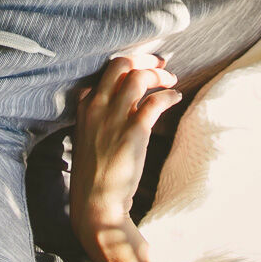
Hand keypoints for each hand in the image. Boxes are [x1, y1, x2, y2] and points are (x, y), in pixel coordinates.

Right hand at [71, 54, 181, 228]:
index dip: (126, 65)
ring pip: (138, 77)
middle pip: (120, 64)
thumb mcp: (88, 139)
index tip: (141, 67)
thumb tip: (126, 106)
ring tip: (171, 80)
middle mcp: (97, 106)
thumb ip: (99, 118)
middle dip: (143, 59)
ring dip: (159, 75)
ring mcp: (114, 117)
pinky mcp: (134, 130)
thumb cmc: (94, 175)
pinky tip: (176, 97)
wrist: (96, 202)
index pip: (104, 72)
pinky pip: (156, 101)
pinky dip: (169, 95)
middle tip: (159, 64)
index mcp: (84, 107)